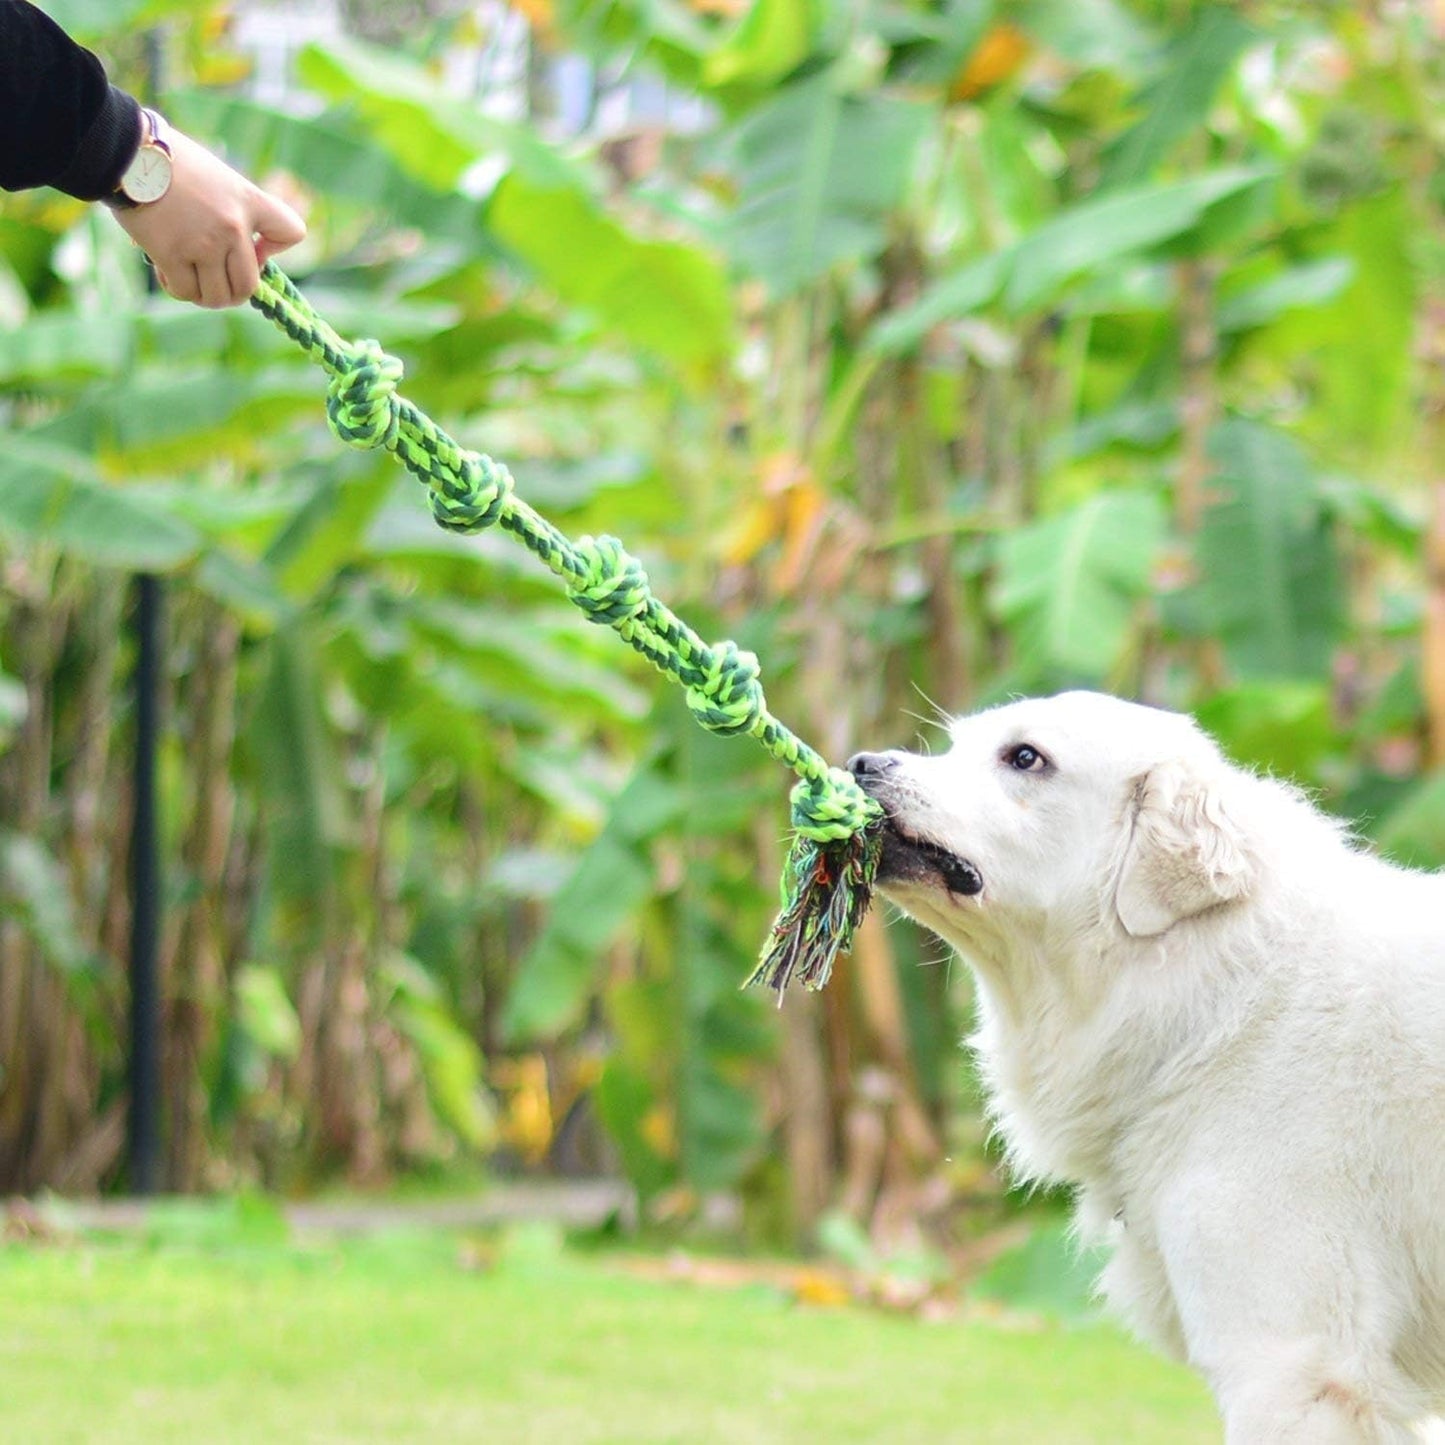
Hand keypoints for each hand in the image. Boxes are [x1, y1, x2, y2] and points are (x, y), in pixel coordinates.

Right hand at [112, 128, 306, 308]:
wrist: (128, 149)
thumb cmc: (170, 161)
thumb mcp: (218, 177)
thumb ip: (235, 211)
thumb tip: (238, 254)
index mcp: (248, 201)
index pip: (293, 232)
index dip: (275, 250)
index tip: (254, 247)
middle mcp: (233, 226)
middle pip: (248, 287)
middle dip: (232, 291)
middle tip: (214, 279)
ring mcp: (204, 244)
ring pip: (217, 297)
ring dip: (204, 295)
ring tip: (191, 277)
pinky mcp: (172, 255)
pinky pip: (185, 292)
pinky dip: (177, 288)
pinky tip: (166, 270)